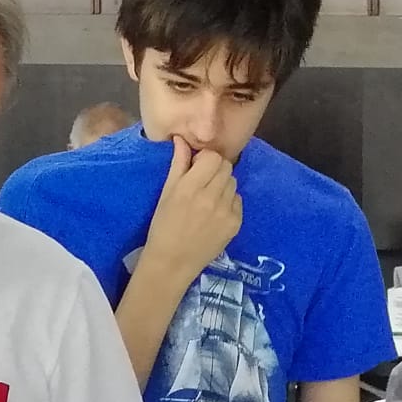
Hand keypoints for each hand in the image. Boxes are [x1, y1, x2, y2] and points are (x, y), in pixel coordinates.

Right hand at [142, 136, 241, 285]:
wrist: (172, 262)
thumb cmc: (163, 225)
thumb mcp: (166, 192)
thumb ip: (178, 164)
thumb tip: (182, 139)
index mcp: (191, 187)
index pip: (213, 157)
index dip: (205, 159)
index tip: (196, 168)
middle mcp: (211, 197)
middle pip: (226, 167)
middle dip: (215, 170)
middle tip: (203, 182)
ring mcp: (226, 212)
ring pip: (233, 183)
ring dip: (223, 185)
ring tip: (209, 198)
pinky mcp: (235, 224)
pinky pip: (238, 201)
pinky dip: (228, 202)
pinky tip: (214, 213)